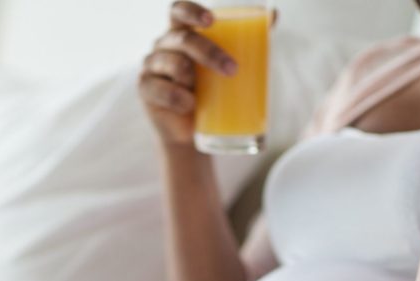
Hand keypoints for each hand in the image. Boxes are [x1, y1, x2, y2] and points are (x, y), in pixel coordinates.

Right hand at [139, 1, 236, 146]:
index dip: (191, 12)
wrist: (190, 130)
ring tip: (202, 94)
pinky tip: (189, 105)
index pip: (178, 11)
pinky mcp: (145, 89)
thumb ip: (247, 40)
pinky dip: (177, 97)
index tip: (211, 22)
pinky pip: (158, 89)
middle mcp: (163, 45)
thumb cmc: (210, 91)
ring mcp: (150, 66)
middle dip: (209, 53)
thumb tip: (274, 14)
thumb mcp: (226, 65)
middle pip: (182, 39)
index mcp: (180, 33)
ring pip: (171, 63)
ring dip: (192, 77)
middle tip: (232, 69)